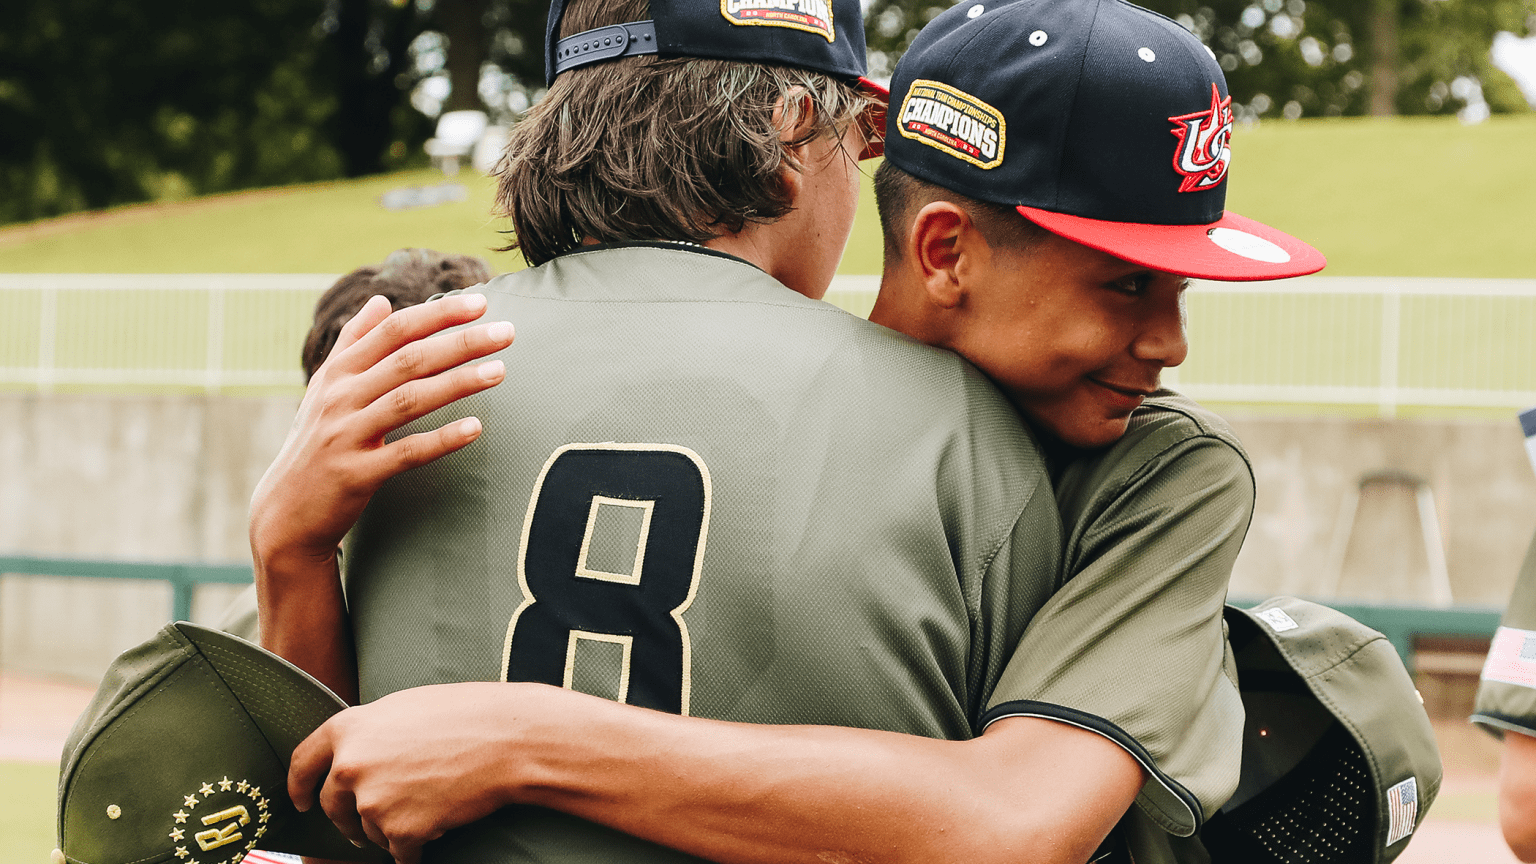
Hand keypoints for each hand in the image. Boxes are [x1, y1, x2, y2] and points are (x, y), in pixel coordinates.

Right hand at [250, 293, 513, 572]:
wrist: (286, 509)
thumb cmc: (316, 441)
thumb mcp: (326, 387)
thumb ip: (353, 342)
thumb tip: (380, 300)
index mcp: (338, 372)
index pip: (394, 331)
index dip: (438, 314)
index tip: (480, 303)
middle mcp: (339, 398)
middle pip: (408, 360)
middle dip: (460, 342)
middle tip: (507, 332)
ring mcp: (345, 435)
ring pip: (409, 400)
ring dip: (458, 383)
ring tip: (500, 371)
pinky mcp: (356, 474)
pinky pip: (405, 453)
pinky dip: (441, 439)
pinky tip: (475, 428)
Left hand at [289, 683, 543, 863]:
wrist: (507, 739)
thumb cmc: (465, 716)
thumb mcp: (403, 710)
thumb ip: (369, 733)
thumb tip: (353, 758)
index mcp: (348, 729)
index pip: (302, 763)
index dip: (298, 786)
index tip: (300, 801)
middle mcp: (349, 766)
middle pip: (332, 806)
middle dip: (349, 817)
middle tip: (374, 818)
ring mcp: (371, 801)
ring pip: (369, 831)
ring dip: (394, 828)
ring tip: (432, 802)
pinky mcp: (398, 831)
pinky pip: (399, 853)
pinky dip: (417, 847)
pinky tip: (440, 826)